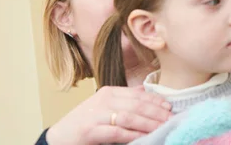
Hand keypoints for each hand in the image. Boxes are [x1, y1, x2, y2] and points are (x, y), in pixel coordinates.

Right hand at [46, 86, 171, 144]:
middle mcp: (104, 100)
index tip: (169, 106)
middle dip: (156, 113)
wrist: (59, 138)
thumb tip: (147, 93)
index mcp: (109, 92)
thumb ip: (124, 100)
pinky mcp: (91, 131)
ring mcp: (96, 115)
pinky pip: (117, 132)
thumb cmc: (85, 123)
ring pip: (130, 117)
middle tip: (171, 119)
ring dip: (149, 123)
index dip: (156, 100)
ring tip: (162, 128)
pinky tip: (144, 137)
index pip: (138, 94)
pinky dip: (133, 135)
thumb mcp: (105, 107)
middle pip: (137, 105)